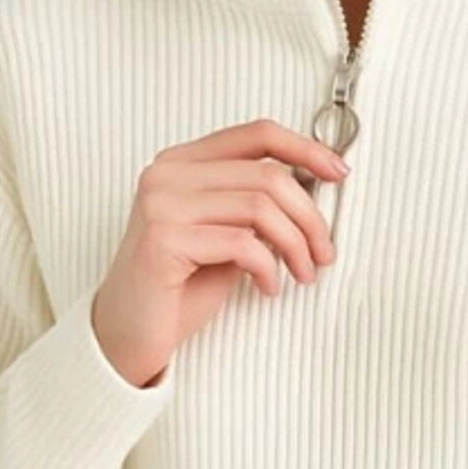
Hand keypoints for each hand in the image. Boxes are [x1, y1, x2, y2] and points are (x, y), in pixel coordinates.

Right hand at [90, 117, 347, 387]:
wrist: (129, 334)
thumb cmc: (178, 287)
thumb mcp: (225, 232)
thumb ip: (255, 202)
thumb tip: (315, 184)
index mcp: (182, 162)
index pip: (256, 134)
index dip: (306, 149)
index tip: (338, 173)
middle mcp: (167, 174)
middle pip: (267, 175)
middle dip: (310, 217)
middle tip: (324, 252)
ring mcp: (161, 204)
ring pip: (261, 207)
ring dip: (295, 245)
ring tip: (302, 272)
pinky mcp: (163, 239)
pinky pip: (243, 244)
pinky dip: (268, 269)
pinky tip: (267, 287)